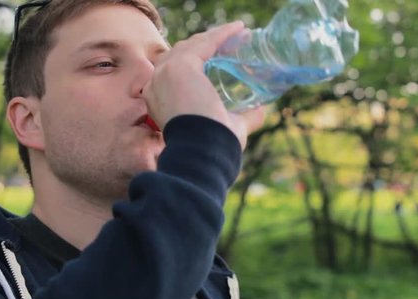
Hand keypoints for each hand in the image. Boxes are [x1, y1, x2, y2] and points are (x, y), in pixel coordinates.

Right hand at [142, 21, 265, 148]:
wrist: (203, 150)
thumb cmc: (211, 146)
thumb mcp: (226, 128)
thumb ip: (242, 118)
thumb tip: (261, 111)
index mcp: (159, 101)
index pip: (174, 71)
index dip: (196, 61)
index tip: (218, 57)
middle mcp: (156, 86)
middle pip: (180, 54)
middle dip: (204, 46)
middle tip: (229, 45)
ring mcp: (165, 74)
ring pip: (191, 45)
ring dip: (215, 37)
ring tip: (237, 34)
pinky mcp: (180, 65)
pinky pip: (204, 43)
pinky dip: (223, 34)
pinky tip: (239, 30)